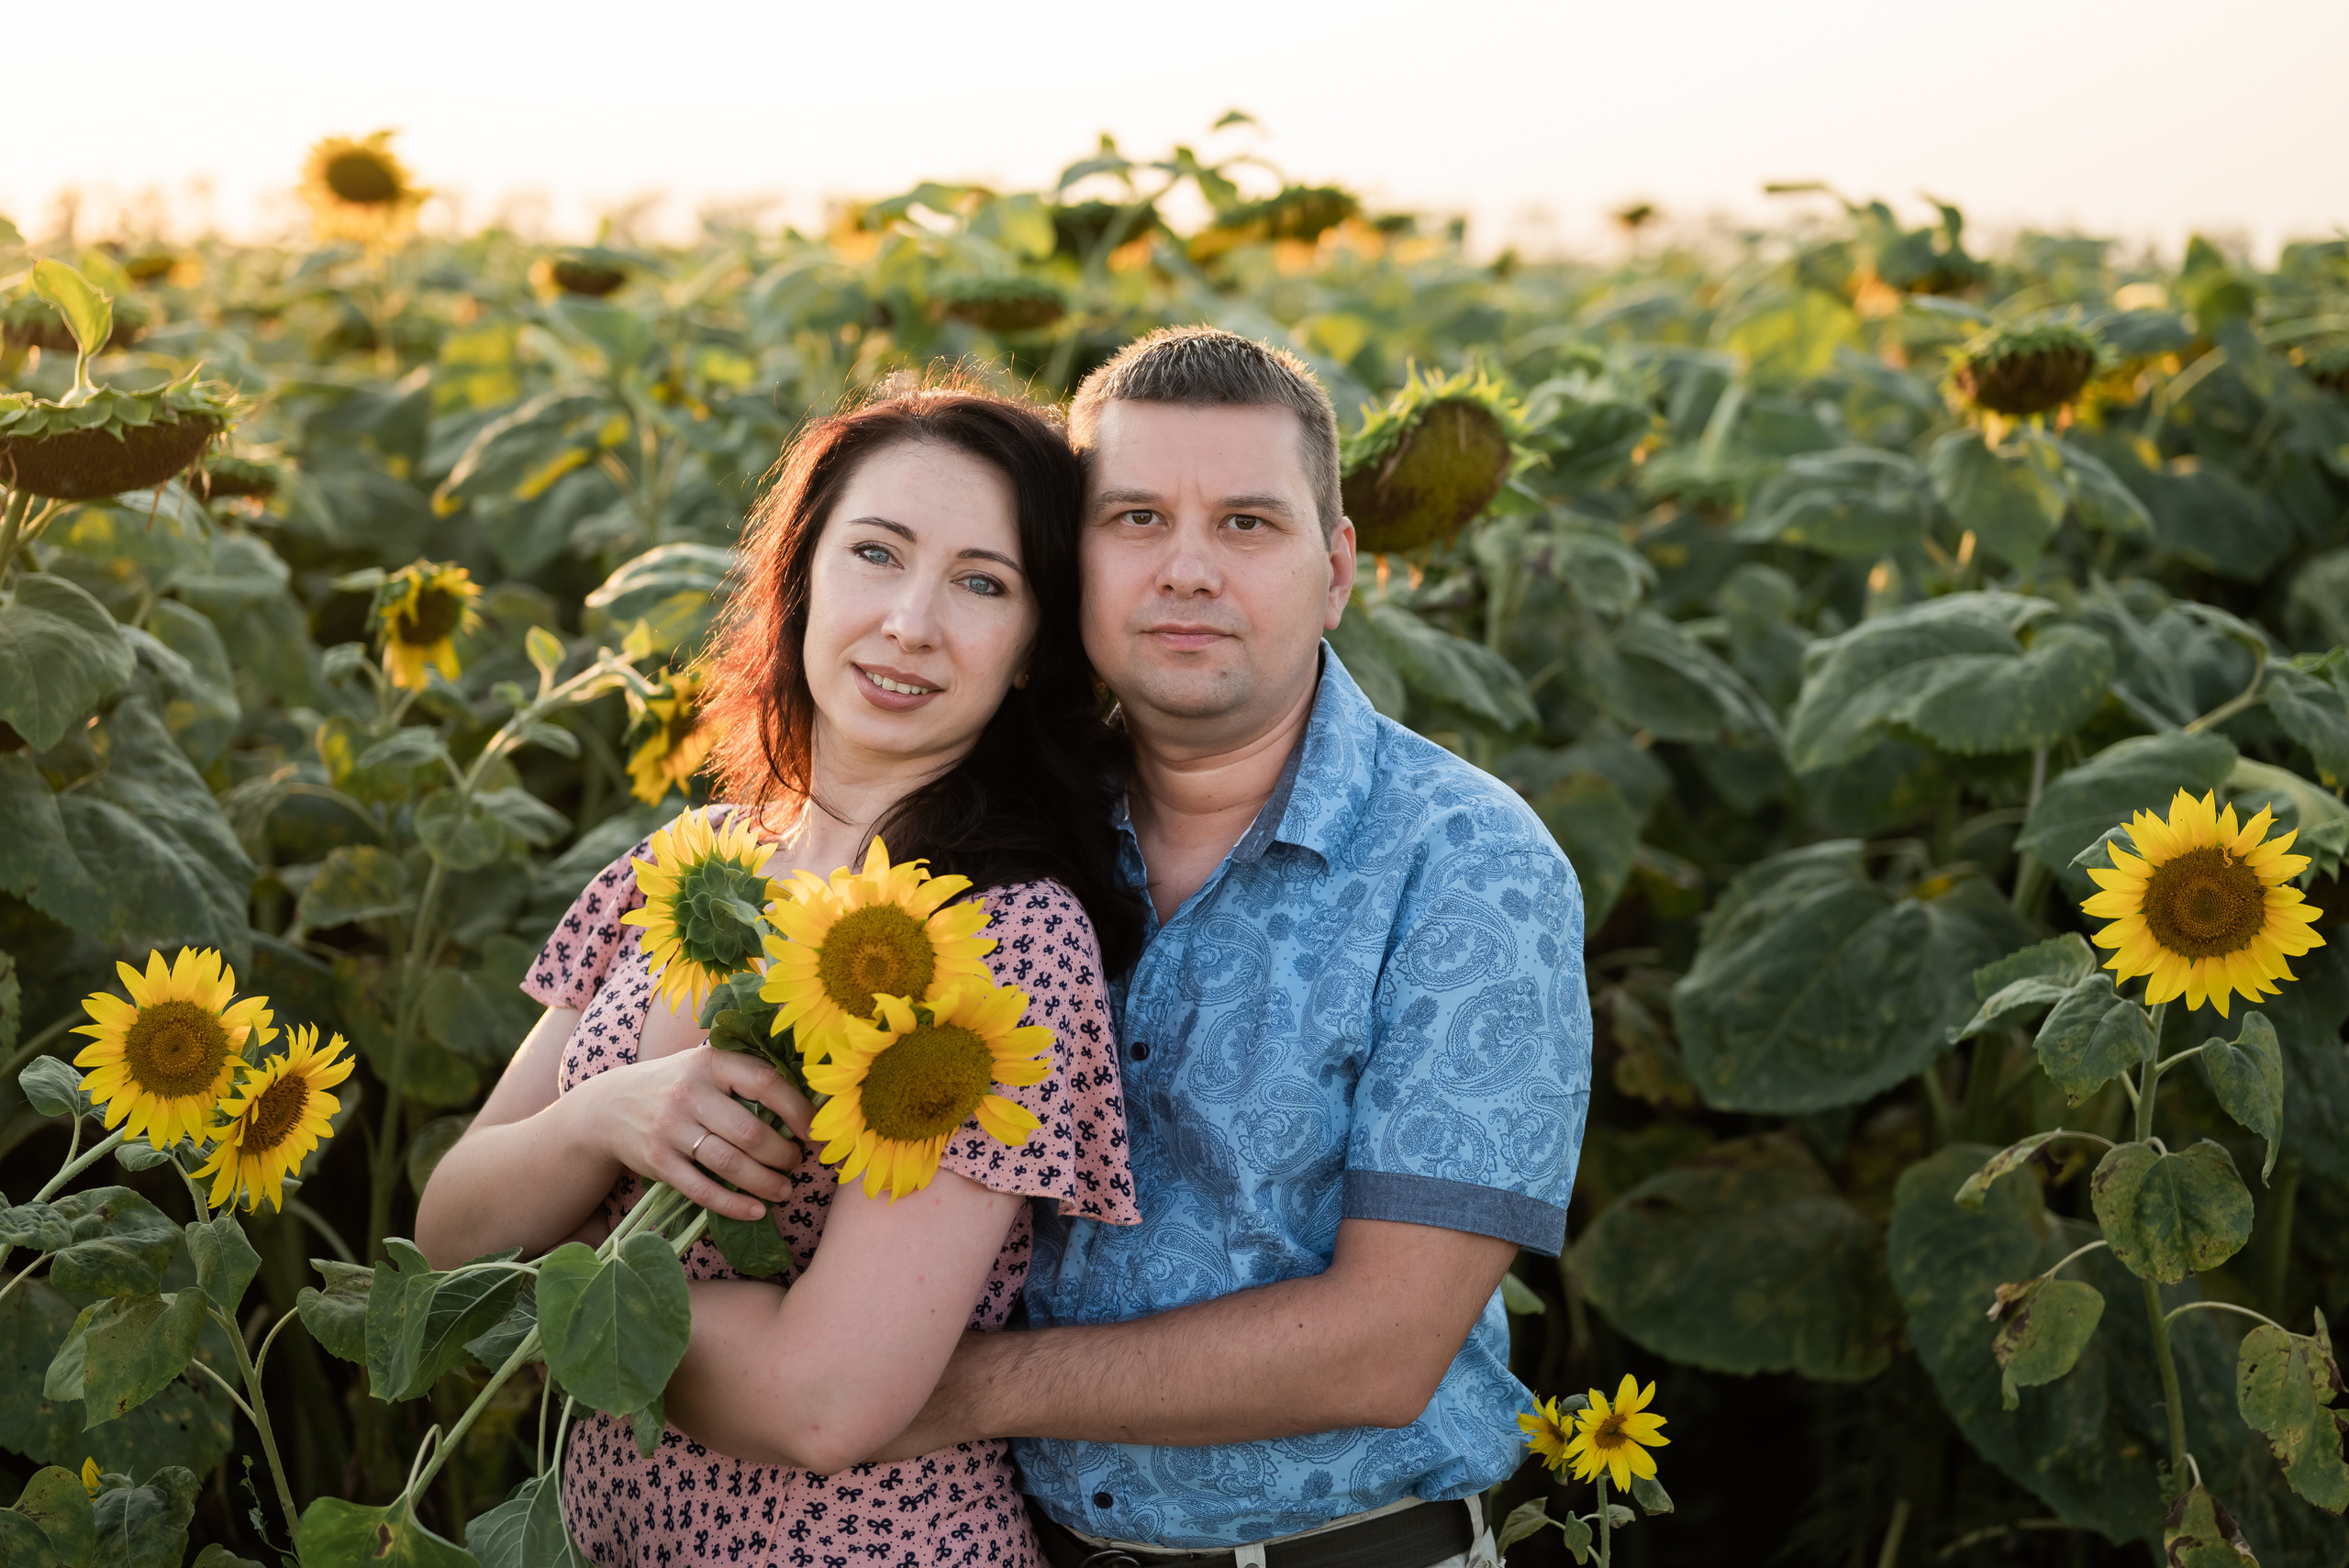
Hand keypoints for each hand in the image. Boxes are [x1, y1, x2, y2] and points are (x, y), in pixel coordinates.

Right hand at [576, 1044, 811, 1220]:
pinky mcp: (657, 1161)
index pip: (765, 1083)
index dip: (798, 1110)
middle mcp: (690, 1093)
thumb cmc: (678, 1086)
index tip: (816, 1131)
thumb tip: (810, 1105)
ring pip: (729, 1164)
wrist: (610, 1106)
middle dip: (783, 1154)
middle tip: (797, 1163)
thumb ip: (746, 1079)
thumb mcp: (707, 1066)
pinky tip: (755, 1211)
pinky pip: (702, 1190)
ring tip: (784, 1190)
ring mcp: (670, 1128)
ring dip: (765, 1183)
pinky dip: (733, 1205)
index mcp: (711, 1062)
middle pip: (750, 1132)